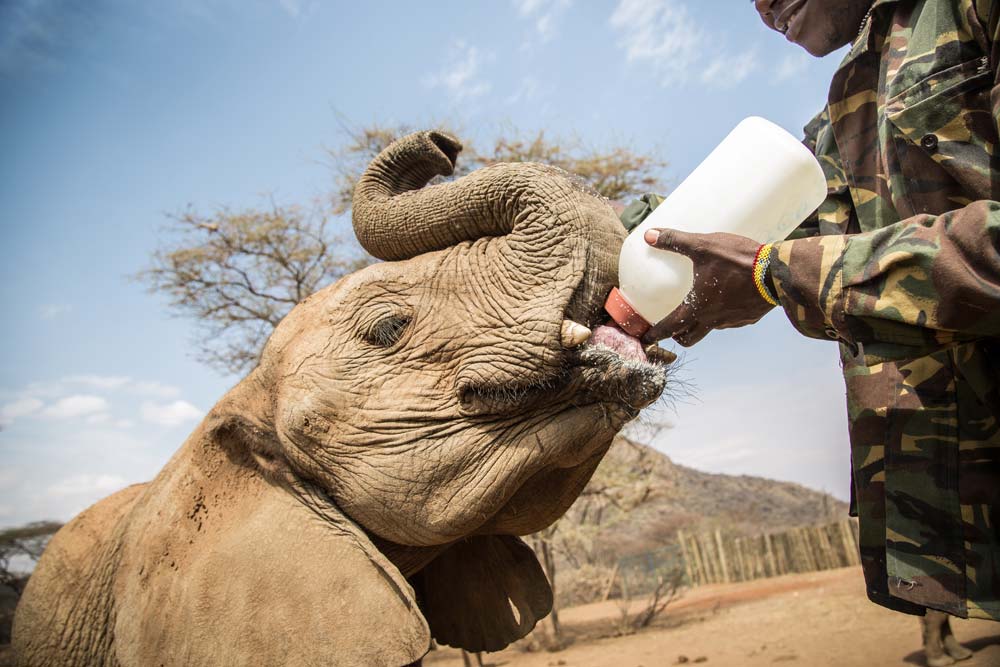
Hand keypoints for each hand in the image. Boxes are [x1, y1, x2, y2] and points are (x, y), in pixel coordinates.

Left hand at [641, 228, 775, 345]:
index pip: (670, 327)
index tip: (646, 339)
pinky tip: (725, 300)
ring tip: (699, 308)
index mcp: (697, 308)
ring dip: (701, 324)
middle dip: (677, 335)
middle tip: (671, 327)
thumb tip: (649, 235)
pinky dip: (722, 316)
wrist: (778, 273)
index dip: (655, 334)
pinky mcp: (749, 317)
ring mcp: (733, 321)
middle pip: (689, 338)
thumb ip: (675, 241)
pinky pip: (730, 321)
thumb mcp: (703, 247)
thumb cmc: (738, 261)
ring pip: (710, 329)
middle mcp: (713, 321)